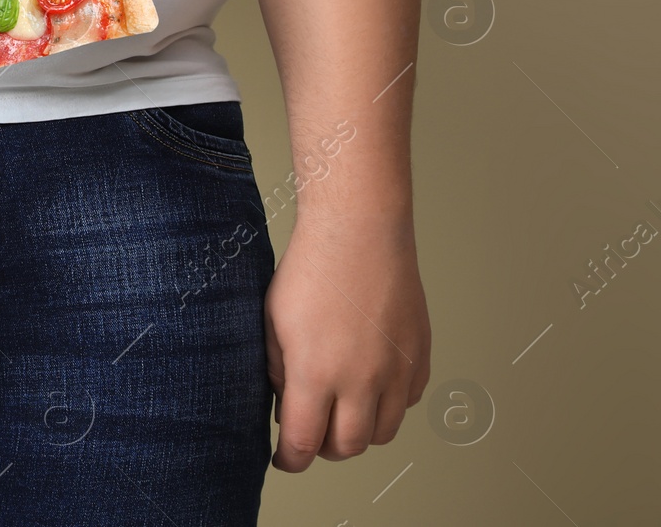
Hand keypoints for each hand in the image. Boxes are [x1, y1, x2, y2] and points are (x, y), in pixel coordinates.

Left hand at [264, 216, 429, 470]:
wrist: (359, 232)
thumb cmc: (311, 269)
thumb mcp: (273, 322)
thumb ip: (277, 370)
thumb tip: (287, 404)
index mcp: (316, 374)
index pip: (304, 443)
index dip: (291, 460)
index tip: (285, 460)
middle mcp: (361, 381)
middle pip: (348, 447)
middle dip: (325, 447)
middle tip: (312, 431)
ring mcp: (396, 371)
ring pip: (382, 432)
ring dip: (360, 430)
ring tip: (340, 408)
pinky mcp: (419, 357)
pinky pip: (407, 402)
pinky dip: (388, 405)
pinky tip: (370, 383)